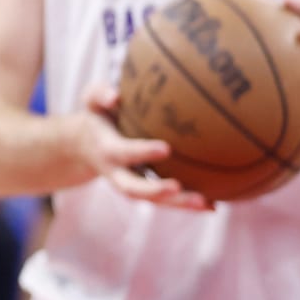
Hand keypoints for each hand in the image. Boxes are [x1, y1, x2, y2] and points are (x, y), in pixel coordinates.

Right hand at [77, 84, 209, 210]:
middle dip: (155, 191)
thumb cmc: (97, 115)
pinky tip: (214, 205)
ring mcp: (132, 185)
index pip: (124, 153)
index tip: (166, 148)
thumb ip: (100, 94)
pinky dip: (187, 205)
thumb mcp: (92, 100)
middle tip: (178, 187)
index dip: (142, 152)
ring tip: (206, 204)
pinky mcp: (145, 191)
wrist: (86, 145)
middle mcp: (117, 173)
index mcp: (107, 150)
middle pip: (134, 189)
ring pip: (153, 201)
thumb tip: (116, 96)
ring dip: (178, 204)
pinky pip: (165, 201)